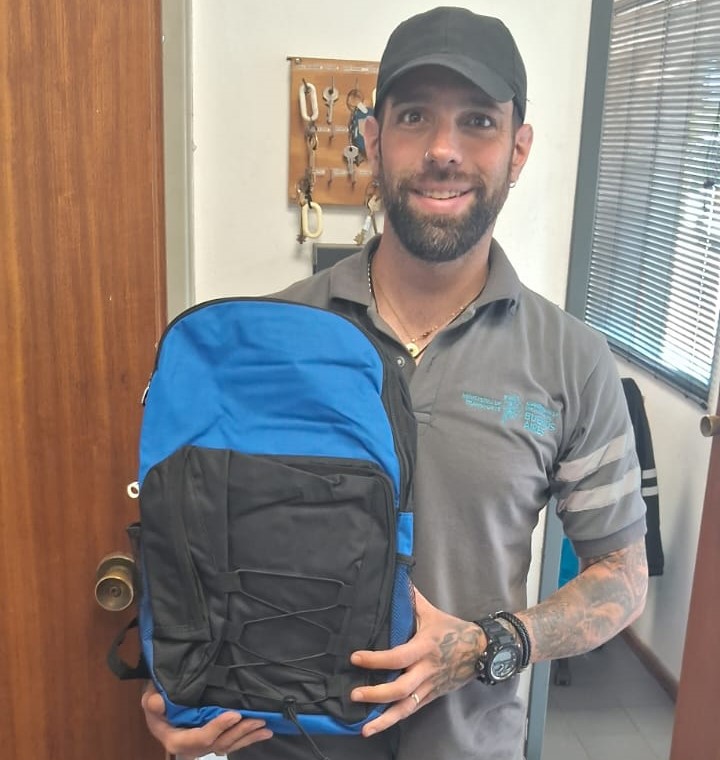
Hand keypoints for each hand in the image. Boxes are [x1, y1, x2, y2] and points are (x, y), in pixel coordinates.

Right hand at [141, 682, 272, 755]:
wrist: (161, 705)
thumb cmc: (157, 700)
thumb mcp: (150, 698)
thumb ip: (152, 702)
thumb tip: (157, 702)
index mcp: (176, 739)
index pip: (200, 738)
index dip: (218, 728)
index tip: (234, 714)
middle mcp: (192, 747)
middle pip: (219, 744)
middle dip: (239, 732)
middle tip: (257, 719)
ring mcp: (204, 745)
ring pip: (228, 745)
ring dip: (247, 736)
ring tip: (264, 727)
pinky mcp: (213, 740)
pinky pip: (231, 742)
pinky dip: (247, 738)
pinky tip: (263, 732)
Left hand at [349, 589, 483, 735]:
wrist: (481, 650)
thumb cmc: (453, 629)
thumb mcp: (431, 612)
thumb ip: (411, 599)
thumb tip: (396, 578)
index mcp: (424, 648)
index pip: (397, 657)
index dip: (376, 659)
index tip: (355, 658)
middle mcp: (426, 671)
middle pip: (400, 688)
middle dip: (376, 694)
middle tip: (354, 694)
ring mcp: (429, 687)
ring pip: (406, 707)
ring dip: (384, 719)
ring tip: (364, 729)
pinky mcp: (431, 697)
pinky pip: (411, 711)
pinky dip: (394, 720)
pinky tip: (377, 727)